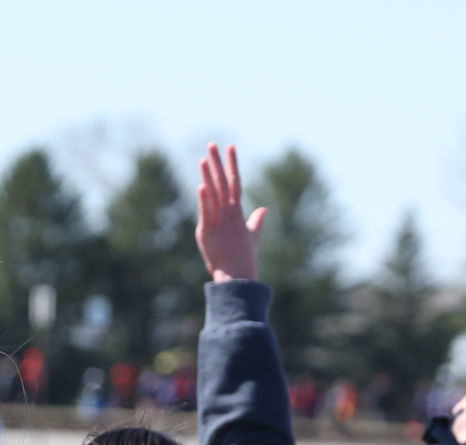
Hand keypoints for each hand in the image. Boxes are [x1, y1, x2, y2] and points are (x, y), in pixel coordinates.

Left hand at [195, 143, 264, 282]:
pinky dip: (204, 200)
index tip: (231, 147)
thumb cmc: (244, 258)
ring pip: (214, 196)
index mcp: (238, 213)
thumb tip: (264, 210)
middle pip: (224, 183)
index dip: (233, 164)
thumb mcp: (252, 237)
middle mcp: (229, 215)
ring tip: (204, 158)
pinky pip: (206, 213)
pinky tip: (201, 185)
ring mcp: (218, 223)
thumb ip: (256, 221)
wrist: (237, 278)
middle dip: (218, 163)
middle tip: (213, 144)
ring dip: (209, 176)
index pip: (236, 182)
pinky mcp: (207, 233)